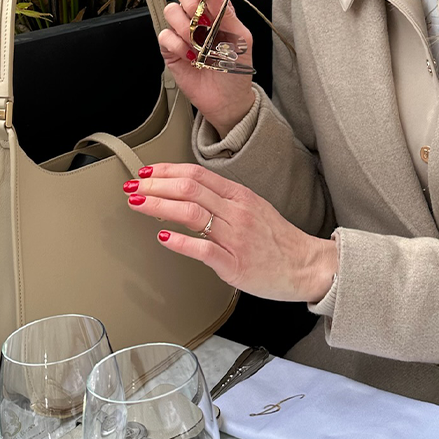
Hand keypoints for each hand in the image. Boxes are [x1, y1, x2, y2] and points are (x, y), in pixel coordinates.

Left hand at [122, 163, 338, 303]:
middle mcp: (236, 212)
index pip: (196, 175)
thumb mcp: (252, 208)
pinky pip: (203, 249)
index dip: (166, 171)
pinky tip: (162, 237)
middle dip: (155, 186)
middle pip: (189, 189)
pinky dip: (179, 242)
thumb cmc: (278, 241)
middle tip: (132, 187)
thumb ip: (222, 200)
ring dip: (159, 206)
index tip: (146, 173)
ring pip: (191, 213)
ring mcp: (235, 238)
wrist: (306, 266)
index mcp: (239, 196)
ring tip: (139, 204)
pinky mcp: (235, 264)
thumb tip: (188, 194)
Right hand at [158, 0, 256, 136]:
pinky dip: (177, 45)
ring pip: (171, 11)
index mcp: (218, 9)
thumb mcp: (240, 38)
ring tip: (200, 46)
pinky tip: (190, 57)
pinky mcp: (170, 48)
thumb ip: (226, 11)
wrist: (226, 100)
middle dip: (190, 2)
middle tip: (202, 20)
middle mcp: (198, 17)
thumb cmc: (236, 70)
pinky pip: (164, 35)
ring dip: (186, 29)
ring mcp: (182, 31)